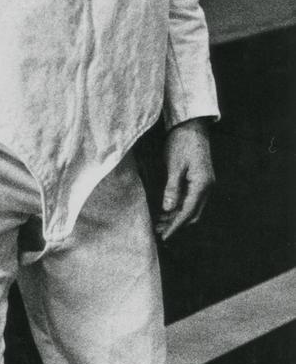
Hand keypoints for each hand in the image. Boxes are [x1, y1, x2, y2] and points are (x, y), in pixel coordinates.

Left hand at [155, 119, 213, 240]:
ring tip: (158, 224)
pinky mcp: (199, 180)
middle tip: (158, 232)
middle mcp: (206, 187)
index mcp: (202, 185)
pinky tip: (166, 210)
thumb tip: (168, 209)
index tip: (164, 237)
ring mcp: (204, 184)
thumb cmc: (182, 143)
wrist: (192, 126)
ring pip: (192, 208)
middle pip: (192, 214)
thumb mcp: (174, 166)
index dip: (175, 226)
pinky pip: (190, 199)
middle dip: (175, 224)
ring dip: (176, 217)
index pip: (188, 212)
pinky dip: (179, 207)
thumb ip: (172, 188)